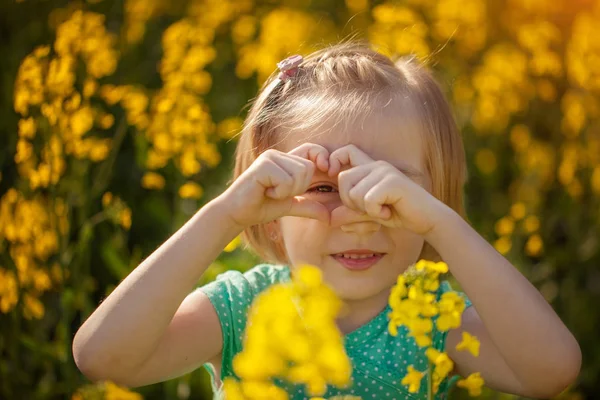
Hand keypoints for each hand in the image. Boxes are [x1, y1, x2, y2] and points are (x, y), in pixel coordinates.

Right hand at [220, 143, 330, 228]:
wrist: (237, 213)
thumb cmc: (261, 206)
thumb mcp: (289, 206)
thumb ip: (308, 207)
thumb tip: (329, 217)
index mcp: (285, 160)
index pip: (312, 149)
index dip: (322, 157)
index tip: (327, 170)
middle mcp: (278, 154)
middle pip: (308, 167)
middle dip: (299, 187)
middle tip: (279, 193)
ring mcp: (270, 158)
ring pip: (299, 173)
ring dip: (288, 191)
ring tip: (271, 192)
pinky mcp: (263, 165)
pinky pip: (286, 180)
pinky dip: (279, 192)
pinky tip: (264, 192)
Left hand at [328, 144, 443, 235]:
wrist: (427, 219)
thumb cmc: (398, 214)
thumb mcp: (369, 214)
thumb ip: (349, 213)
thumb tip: (330, 219)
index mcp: (370, 168)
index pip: (346, 151)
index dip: (334, 160)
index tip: (331, 174)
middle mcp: (377, 165)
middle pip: (343, 178)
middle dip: (349, 201)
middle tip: (368, 209)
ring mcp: (385, 172)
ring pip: (354, 193)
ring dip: (365, 210)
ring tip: (383, 210)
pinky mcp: (392, 182)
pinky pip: (368, 201)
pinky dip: (376, 213)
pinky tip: (390, 212)